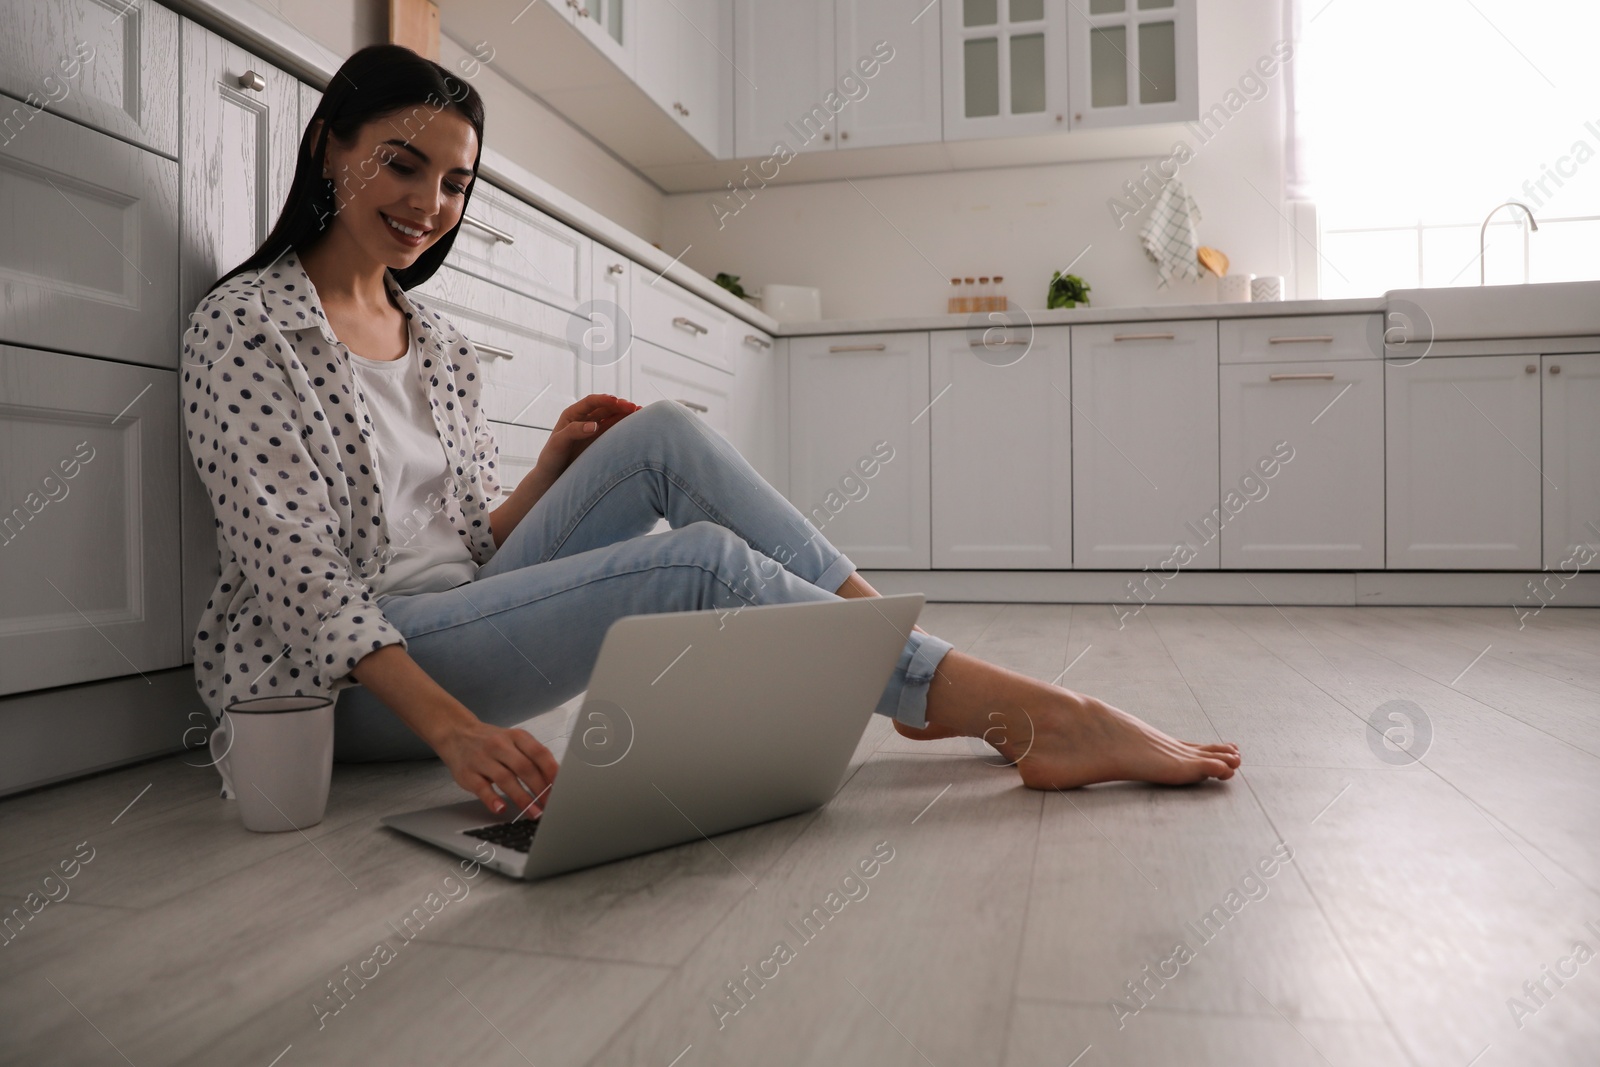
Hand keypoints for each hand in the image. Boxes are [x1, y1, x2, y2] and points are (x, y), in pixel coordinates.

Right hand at [433, 718, 559, 817]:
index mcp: (516, 736)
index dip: (552, 770)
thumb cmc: (491, 741)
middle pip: (524, 768)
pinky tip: (502, 808)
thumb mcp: (513, 740)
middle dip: (541, 789)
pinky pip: (481, 787)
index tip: (563, 786)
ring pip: (506, 779)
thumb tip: (556, 778)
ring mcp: (482, 759)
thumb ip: (532, 756)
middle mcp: (500, 745)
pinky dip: (492, 799)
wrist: (456, 733)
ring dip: (523, 798)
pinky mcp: (467, 774)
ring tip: (535, 813)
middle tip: (552, 806)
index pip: (538, 752)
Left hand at [536, 394, 640, 478]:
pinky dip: (625, 424)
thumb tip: (594, 425)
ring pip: (612, 416)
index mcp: (572, 415)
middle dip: (619, 405)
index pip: (591, 402)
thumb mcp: (558, 443)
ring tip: (640, 412)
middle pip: (605, 407)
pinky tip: (636, 424)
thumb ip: (574, 431)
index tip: (616, 401)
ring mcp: (594, 429)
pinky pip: (614, 428)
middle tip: (633, 407)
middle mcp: (584, 419)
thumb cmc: (551, 459)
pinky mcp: (600, 440)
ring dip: (625, 414)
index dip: (604, 400)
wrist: (553, 476)